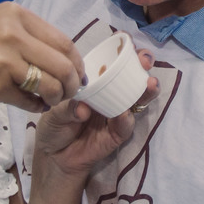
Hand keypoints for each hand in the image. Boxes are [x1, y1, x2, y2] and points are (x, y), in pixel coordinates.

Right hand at [0, 2, 83, 112]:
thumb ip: (26, 33)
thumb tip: (61, 54)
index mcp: (14, 14)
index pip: (63, 40)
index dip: (76, 62)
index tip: (77, 73)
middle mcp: (12, 34)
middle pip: (63, 64)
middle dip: (71, 83)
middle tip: (70, 92)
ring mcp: (4, 61)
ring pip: (50, 84)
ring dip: (56, 97)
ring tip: (50, 99)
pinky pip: (29, 101)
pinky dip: (36, 106)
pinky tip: (32, 105)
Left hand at [34, 49, 159, 176]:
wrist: (54, 159)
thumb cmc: (53, 128)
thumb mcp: (54, 113)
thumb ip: (68, 109)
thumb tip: (85, 109)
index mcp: (94, 83)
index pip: (112, 62)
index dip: (123, 51)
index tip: (130, 44)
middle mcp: (109, 95)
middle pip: (131, 76)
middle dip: (142, 66)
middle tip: (145, 61)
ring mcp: (115, 114)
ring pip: (137, 99)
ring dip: (146, 90)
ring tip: (150, 84)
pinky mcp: (117, 134)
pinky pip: (126, 125)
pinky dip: (126, 119)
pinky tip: (124, 115)